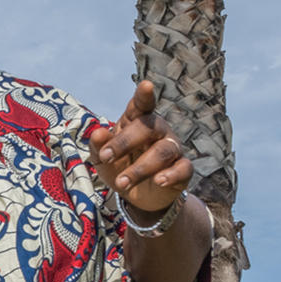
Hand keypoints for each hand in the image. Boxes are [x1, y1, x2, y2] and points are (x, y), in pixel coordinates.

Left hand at [89, 81, 191, 215]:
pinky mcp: (182, 169)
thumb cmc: (118, 167)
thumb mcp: (102, 158)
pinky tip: (159, 181)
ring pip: (163, 151)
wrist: (136, 195)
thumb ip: (98, 146)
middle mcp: (158, 131)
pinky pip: (183, 168)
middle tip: (105, 157)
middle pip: (148, 127)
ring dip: (140, 168)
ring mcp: (172, 148)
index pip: (142, 105)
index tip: (146, 85)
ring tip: (121, 183)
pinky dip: (171, 175)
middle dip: (124, 142)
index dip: (144, 96)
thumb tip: (97, 133)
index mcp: (136, 121)